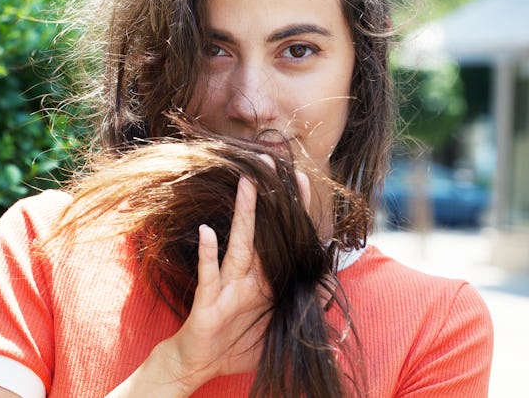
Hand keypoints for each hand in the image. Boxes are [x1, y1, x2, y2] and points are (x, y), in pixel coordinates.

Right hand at [107, 164, 310, 396]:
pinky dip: (207, 255)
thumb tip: (328, 284)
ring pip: (239, 245)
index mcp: (266, 281)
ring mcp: (227, 285)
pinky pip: (209, 274)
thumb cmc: (237, 346)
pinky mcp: (208, 300)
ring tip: (246, 184)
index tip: (301, 179)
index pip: (284, 241)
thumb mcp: (278, 330)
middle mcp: (247, 276)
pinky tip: (206, 232)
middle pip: (262, 232)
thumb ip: (301, 308)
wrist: (200, 366)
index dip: (295, 213)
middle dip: (267, 199)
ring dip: (243, 215)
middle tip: (269, 163)